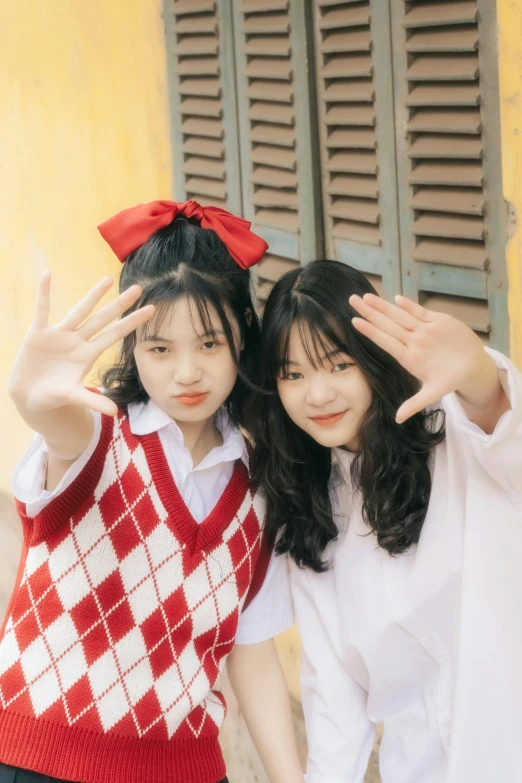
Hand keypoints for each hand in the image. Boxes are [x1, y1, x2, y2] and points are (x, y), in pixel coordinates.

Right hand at [8, 272, 154, 416]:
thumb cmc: (54, 396)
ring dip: (93, 295)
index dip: (132, 322)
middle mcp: (77, 341)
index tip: (151, 310)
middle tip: (139, 288)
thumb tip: (114, 412)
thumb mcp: (73, 396)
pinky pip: (41, 310)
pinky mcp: (38, 334)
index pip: (115, 335)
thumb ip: (92, 401)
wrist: (28, 395)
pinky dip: (43, 294)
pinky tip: (46, 275)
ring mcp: (59, 335)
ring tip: (108, 280)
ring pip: (79, 311)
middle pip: (102, 319)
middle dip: (120, 304)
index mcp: (88, 354)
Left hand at [349, 293, 489, 422]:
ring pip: (400, 316)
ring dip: (383, 306)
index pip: (385, 341)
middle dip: (370, 312)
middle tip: (351, 299)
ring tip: (366, 296)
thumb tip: (398, 419)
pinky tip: (396, 299)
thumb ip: (415, 403)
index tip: (354, 322)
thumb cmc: (451, 380)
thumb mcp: (434, 393)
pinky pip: (420, 312)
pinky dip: (409, 306)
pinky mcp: (437, 321)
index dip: (370, 331)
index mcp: (408, 357)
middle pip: (387, 324)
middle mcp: (412, 342)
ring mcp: (423, 330)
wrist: (471, 366)